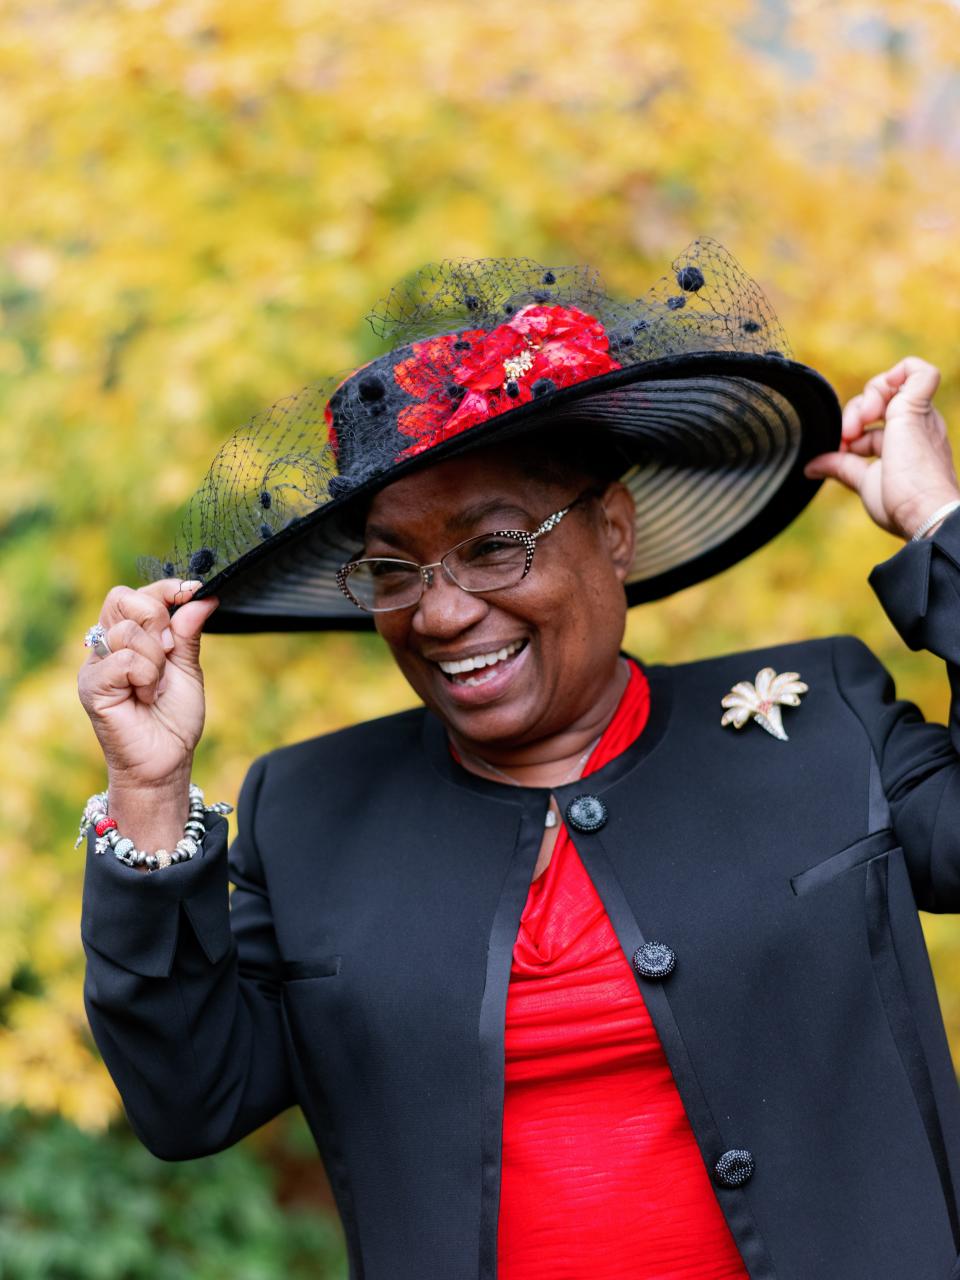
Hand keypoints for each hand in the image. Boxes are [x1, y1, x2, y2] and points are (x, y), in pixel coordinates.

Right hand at [77, 579, 219, 791]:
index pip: (137, 593)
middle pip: (124, 598)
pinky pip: (124, 659)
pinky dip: (146, 676)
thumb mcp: (188, 669)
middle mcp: (106, 646)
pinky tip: (144, 697)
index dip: (166, 589)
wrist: (166, 762)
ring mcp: (95, 664)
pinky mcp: (92, 685)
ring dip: (156, 660)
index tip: (193, 591)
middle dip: (158, 620)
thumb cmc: (174, 719)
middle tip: (170, 653)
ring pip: (128, 631)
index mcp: (129, 638)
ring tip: (155, 687)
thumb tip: (203, 597)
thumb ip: (189, 632)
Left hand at [804, 357, 959, 539]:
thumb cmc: (901, 504)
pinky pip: (919, 371)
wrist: (922, 512)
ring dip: (864, 399)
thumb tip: (812, 467)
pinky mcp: (916, 409)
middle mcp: (916, 426)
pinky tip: (876, 399)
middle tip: (846, 438)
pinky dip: (897, 373)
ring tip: (856, 426)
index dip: (850, 433)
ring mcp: (918, 416)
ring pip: (889, 384)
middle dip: (852, 415)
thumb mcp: (864, 481)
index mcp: (906, 442)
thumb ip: (841, 467)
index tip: (841, 450)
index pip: (872, 424)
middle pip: (876, 401)